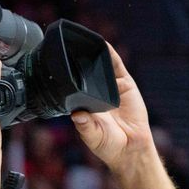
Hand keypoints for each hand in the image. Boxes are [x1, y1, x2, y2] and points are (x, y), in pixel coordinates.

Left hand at [71, 44, 154, 171]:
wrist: (132, 147)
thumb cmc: (109, 145)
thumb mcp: (93, 136)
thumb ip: (85, 126)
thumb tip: (76, 115)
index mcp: (84, 105)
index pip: (73, 85)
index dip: (66, 76)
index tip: (56, 66)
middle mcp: (96, 94)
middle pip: (86, 73)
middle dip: (78, 60)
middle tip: (67, 47)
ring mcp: (111, 88)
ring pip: (100, 66)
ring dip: (94, 54)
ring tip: (83, 40)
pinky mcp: (125, 85)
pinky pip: (117, 67)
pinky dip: (111, 55)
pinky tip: (104, 45)